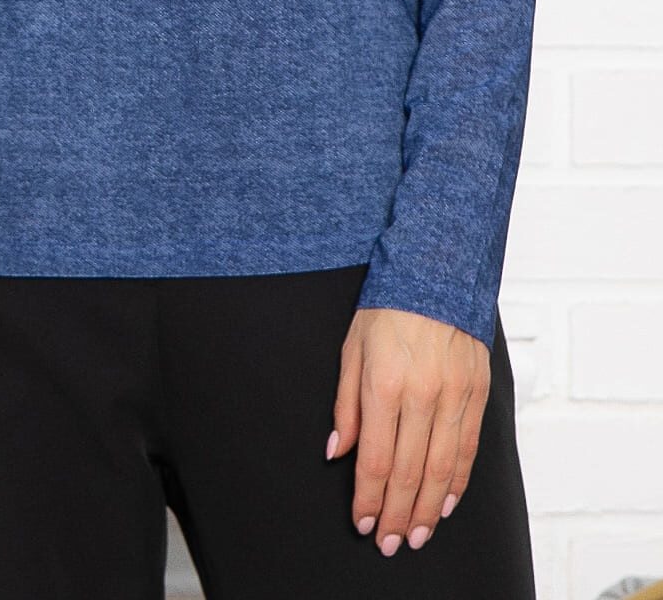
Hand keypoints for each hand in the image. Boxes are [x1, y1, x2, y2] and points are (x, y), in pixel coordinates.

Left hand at [326, 305, 490, 555]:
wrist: (436, 271)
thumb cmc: (387, 308)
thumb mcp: (351, 349)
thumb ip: (345, 405)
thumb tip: (336, 451)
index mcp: (384, 384)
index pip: (374, 458)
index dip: (367, 497)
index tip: (361, 522)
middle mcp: (422, 394)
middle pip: (408, 472)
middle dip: (395, 514)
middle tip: (388, 543)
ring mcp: (454, 395)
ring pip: (441, 469)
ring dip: (426, 509)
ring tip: (415, 535)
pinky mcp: (478, 392)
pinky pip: (468, 449)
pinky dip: (456, 482)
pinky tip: (444, 504)